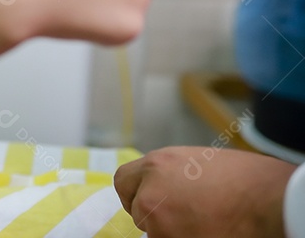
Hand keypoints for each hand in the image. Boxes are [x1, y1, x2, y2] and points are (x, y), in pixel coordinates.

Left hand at [114, 147, 294, 236]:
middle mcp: (150, 191)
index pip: (122, 181)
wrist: (268, 201)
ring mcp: (159, 220)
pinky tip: (207, 232)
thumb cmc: (244, 179)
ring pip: (153, 231)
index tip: (148, 201)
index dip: (136, 193)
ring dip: (170, 231)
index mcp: (156, 164)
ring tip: (203, 223)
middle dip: (155, 215)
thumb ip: (169, 173)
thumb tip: (157, 186)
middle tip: (183, 216)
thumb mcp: (196, 161)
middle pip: (137, 210)